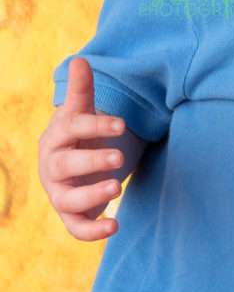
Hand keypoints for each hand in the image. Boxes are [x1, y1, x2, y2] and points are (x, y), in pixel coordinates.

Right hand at [39, 57, 126, 240]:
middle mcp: (53, 167)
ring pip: (68, 200)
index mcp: (56, 137)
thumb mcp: (81, 110)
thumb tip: (79, 60)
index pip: (72, 129)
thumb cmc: (78, 133)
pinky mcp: (70, 214)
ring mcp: (59, 193)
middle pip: (66, 166)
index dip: (96, 125)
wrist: (72, 161)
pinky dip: (93, 231)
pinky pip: (76, 228)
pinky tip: (116, 225)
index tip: (122, 124)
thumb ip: (82, 89)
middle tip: (118, 158)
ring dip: (91, 196)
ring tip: (118, 188)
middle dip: (91, 162)